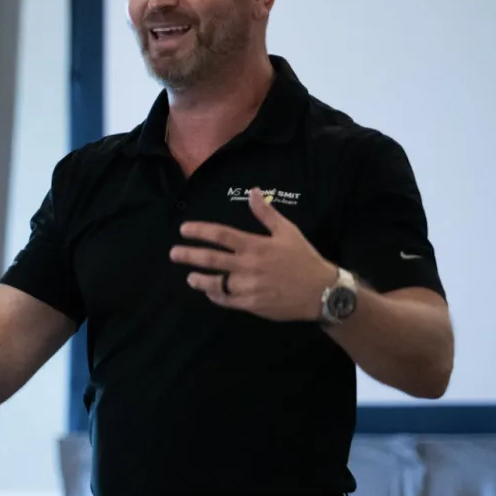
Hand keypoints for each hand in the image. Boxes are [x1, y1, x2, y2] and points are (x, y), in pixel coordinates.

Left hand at [169, 187, 337, 321]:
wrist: (322, 292)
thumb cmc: (303, 259)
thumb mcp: (288, 232)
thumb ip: (266, 213)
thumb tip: (253, 191)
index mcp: (256, 246)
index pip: (221, 235)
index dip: (200, 231)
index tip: (183, 229)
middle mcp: (249, 265)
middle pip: (212, 259)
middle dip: (189, 255)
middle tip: (173, 253)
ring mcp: (249, 287)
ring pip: (216, 283)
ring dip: (199, 279)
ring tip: (190, 277)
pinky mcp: (252, 304)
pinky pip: (227, 300)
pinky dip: (216, 296)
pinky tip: (210, 291)